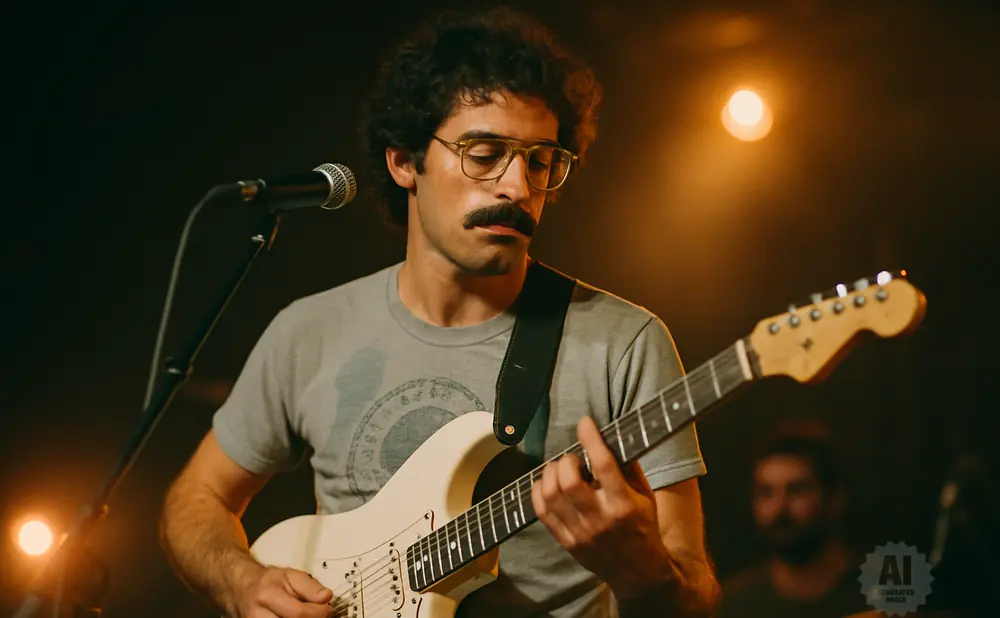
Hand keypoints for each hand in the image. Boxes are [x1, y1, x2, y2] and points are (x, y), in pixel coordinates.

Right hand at [237, 566, 335, 617]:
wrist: (244, 589)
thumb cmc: (268, 582)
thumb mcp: (291, 576)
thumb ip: (311, 587)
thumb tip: (326, 597)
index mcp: (267, 596)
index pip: (298, 613)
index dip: (319, 613)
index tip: (328, 608)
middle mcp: (258, 616)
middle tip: (321, 614)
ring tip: (309, 615)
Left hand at [530, 416, 675, 597]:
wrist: (638, 572)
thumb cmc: (643, 527)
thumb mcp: (645, 496)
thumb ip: (628, 467)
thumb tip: (610, 436)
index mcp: (624, 504)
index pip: (603, 465)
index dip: (591, 439)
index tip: (585, 423)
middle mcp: (600, 519)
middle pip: (568, 482)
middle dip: (566, 461)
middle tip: (572, 459)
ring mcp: (580, 533)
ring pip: (551, 495)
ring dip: (550, 473)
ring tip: (559, 469)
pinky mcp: (566, 543)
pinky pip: (542, 512)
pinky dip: (539, 491)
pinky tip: (547, 484)